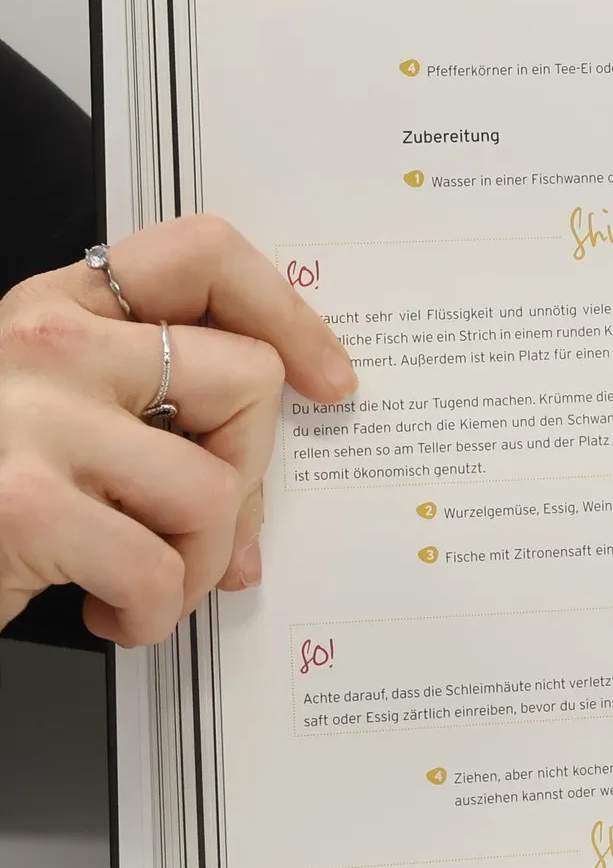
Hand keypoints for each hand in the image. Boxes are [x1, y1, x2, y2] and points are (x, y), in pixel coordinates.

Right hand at [0, 217, 355, 643]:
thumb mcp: (55, 423)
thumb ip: (154, 418)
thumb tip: (257, 499)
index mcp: (58, 307)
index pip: (203, 255)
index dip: (288, 314)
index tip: (328, 380)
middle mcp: (43, 341)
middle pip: (248, 383)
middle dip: (246, 478)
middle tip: (200, 530)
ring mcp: (30, 419)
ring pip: (216, 487)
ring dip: (198, 561)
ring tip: (148, 583)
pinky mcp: (24, 506)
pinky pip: (161, 569)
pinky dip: (151, 612)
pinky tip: (109, 611)